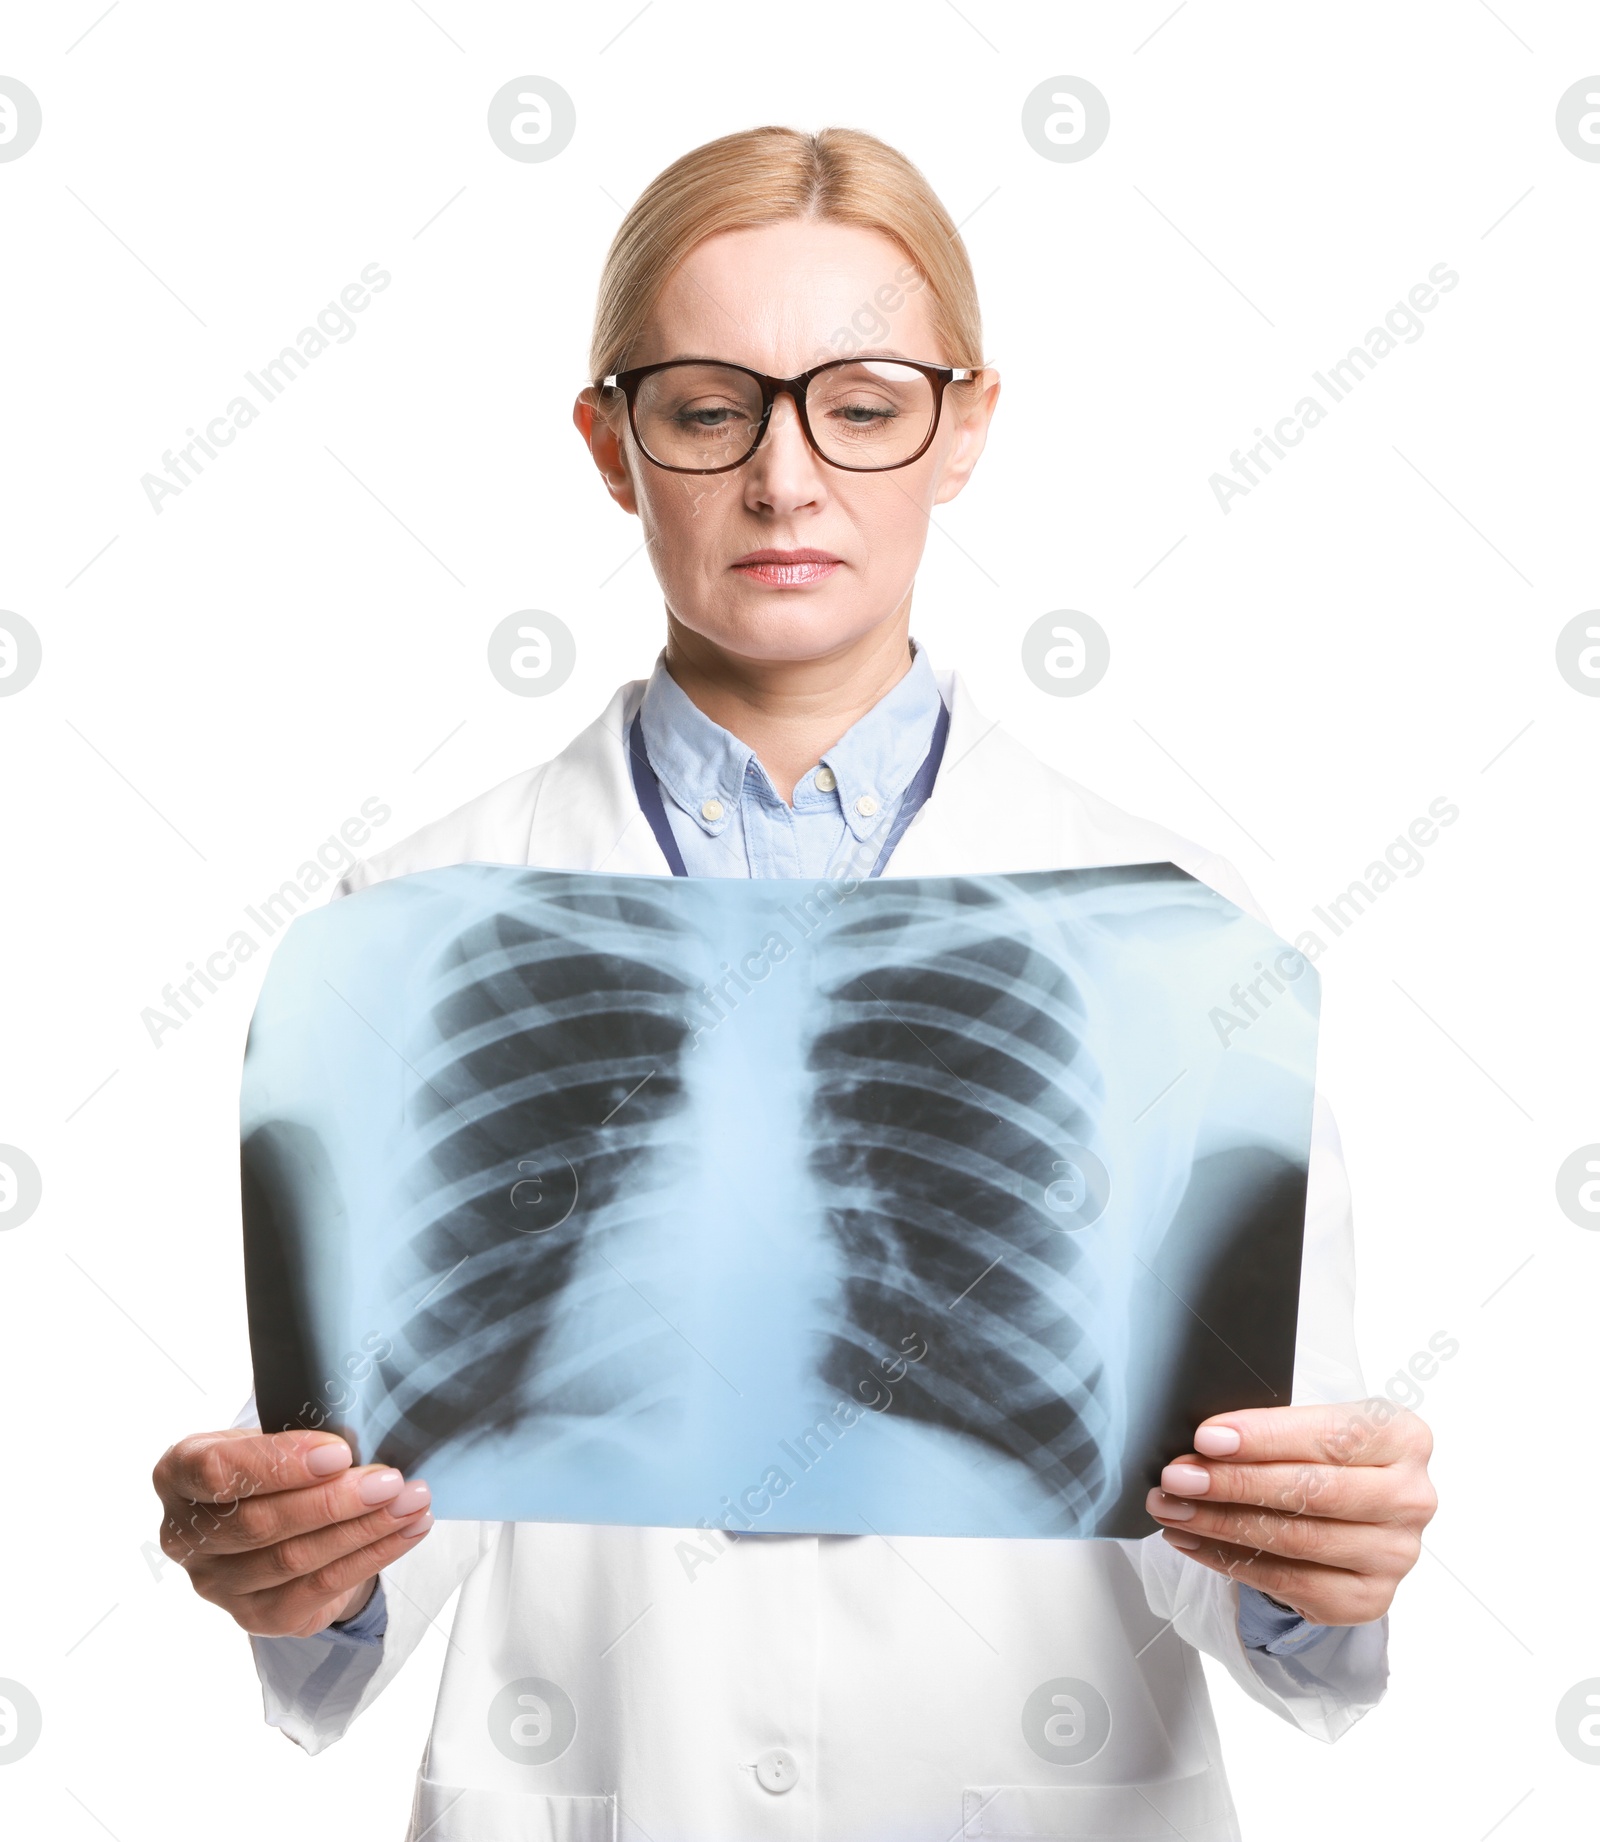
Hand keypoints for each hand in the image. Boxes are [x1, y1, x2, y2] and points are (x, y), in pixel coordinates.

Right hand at [152, 1428, 431, 1637]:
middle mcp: (185, 1536)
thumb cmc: (275, 1463)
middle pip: (259, 1524)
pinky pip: (319, 1587)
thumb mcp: (272, 1434)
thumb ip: (297, 1433)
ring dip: (364, 1529)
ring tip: (411, 1501)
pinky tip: (407, 1531)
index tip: (339, 1453)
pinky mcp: (256, 1616)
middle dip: (334, 1501)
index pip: (215, 1471)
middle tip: (390, 1481)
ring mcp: (217, 1584)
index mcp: (179, 1474)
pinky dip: (372, 1556)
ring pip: (294, 1559)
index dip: (279, 1464)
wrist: (279, 1517)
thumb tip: (361, 1432)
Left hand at [1145, 1400, 1435, 1626]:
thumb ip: (1270, 1431)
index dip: (1264, 1438)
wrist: (1351, 1512)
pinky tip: (1193, 1541)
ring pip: (1296, 1540)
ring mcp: (1394, 1554)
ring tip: (1173, 1508)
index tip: (1207, 1438)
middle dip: (1234, 1483)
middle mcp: (1410, 1497)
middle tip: (1177, 1477)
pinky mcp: (1368, 1598)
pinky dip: (1229, 1560)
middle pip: (1313, 1492)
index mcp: (1403, 1437)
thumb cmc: (1322, 1456)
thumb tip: (1203, 1445)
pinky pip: (1288, 1581)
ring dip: (1221, 1523)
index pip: (1329, 1436)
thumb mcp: (1310, 1426)